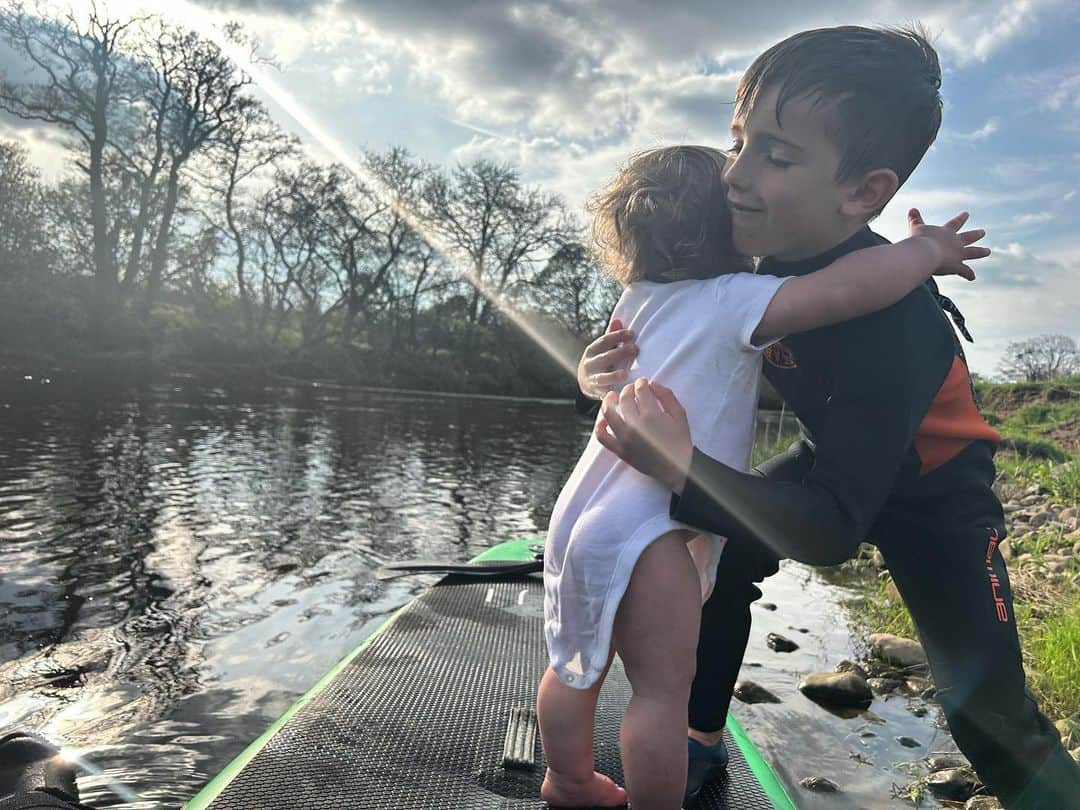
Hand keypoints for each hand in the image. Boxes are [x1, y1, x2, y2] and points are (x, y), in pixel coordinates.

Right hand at [577, 317, 638, 399]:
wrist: (585, 382)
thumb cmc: (600, 360)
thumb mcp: (602, 348)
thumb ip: (611, 335)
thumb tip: (618, 320)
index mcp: (591, 351)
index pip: (604, 341)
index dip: (617, 336)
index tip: (632, 334)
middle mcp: (589, 365)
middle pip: (604, 358)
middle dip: (619, 353)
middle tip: (635, 349)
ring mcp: (592, 380)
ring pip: (602, 378)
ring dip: (613, 376)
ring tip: (625, 374)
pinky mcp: (598, 394)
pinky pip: (606, 394)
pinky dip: (614, 395)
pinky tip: (624, 393)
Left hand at [594, 378, 692, 494]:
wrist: (676, 468)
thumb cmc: (680, 441)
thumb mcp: (680, 415)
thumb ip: (667, 396)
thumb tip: (652, 383)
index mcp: (651, 415)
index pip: (640, 391)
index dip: (641, 383)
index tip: (642, 383)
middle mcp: (635, 425)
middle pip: (624, 399)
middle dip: (628, 389)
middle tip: (632, 389)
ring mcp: (624, 438)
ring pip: (609, 413)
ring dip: (609, 401)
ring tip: (612, 397)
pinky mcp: (619, 450)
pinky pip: (602, 436)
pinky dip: (600, 426)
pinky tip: (604, 419)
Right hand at [907, 208, 989, 280]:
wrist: (923, 253)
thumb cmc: (919, 240)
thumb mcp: (916, 228)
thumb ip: (915, 219)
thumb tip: (912, 209)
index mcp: (947, 232)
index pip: (955, 223)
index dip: (961, 218)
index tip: (967, 214)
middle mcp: (956, 242)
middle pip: (969, 237)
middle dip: (976, 234)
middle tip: (983, 232)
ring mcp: (958, 254)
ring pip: (973, 252)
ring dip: (981, 252)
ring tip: (988, 251)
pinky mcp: (956, 266)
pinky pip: (964, 271)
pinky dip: (968, 274)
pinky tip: (972, 278)